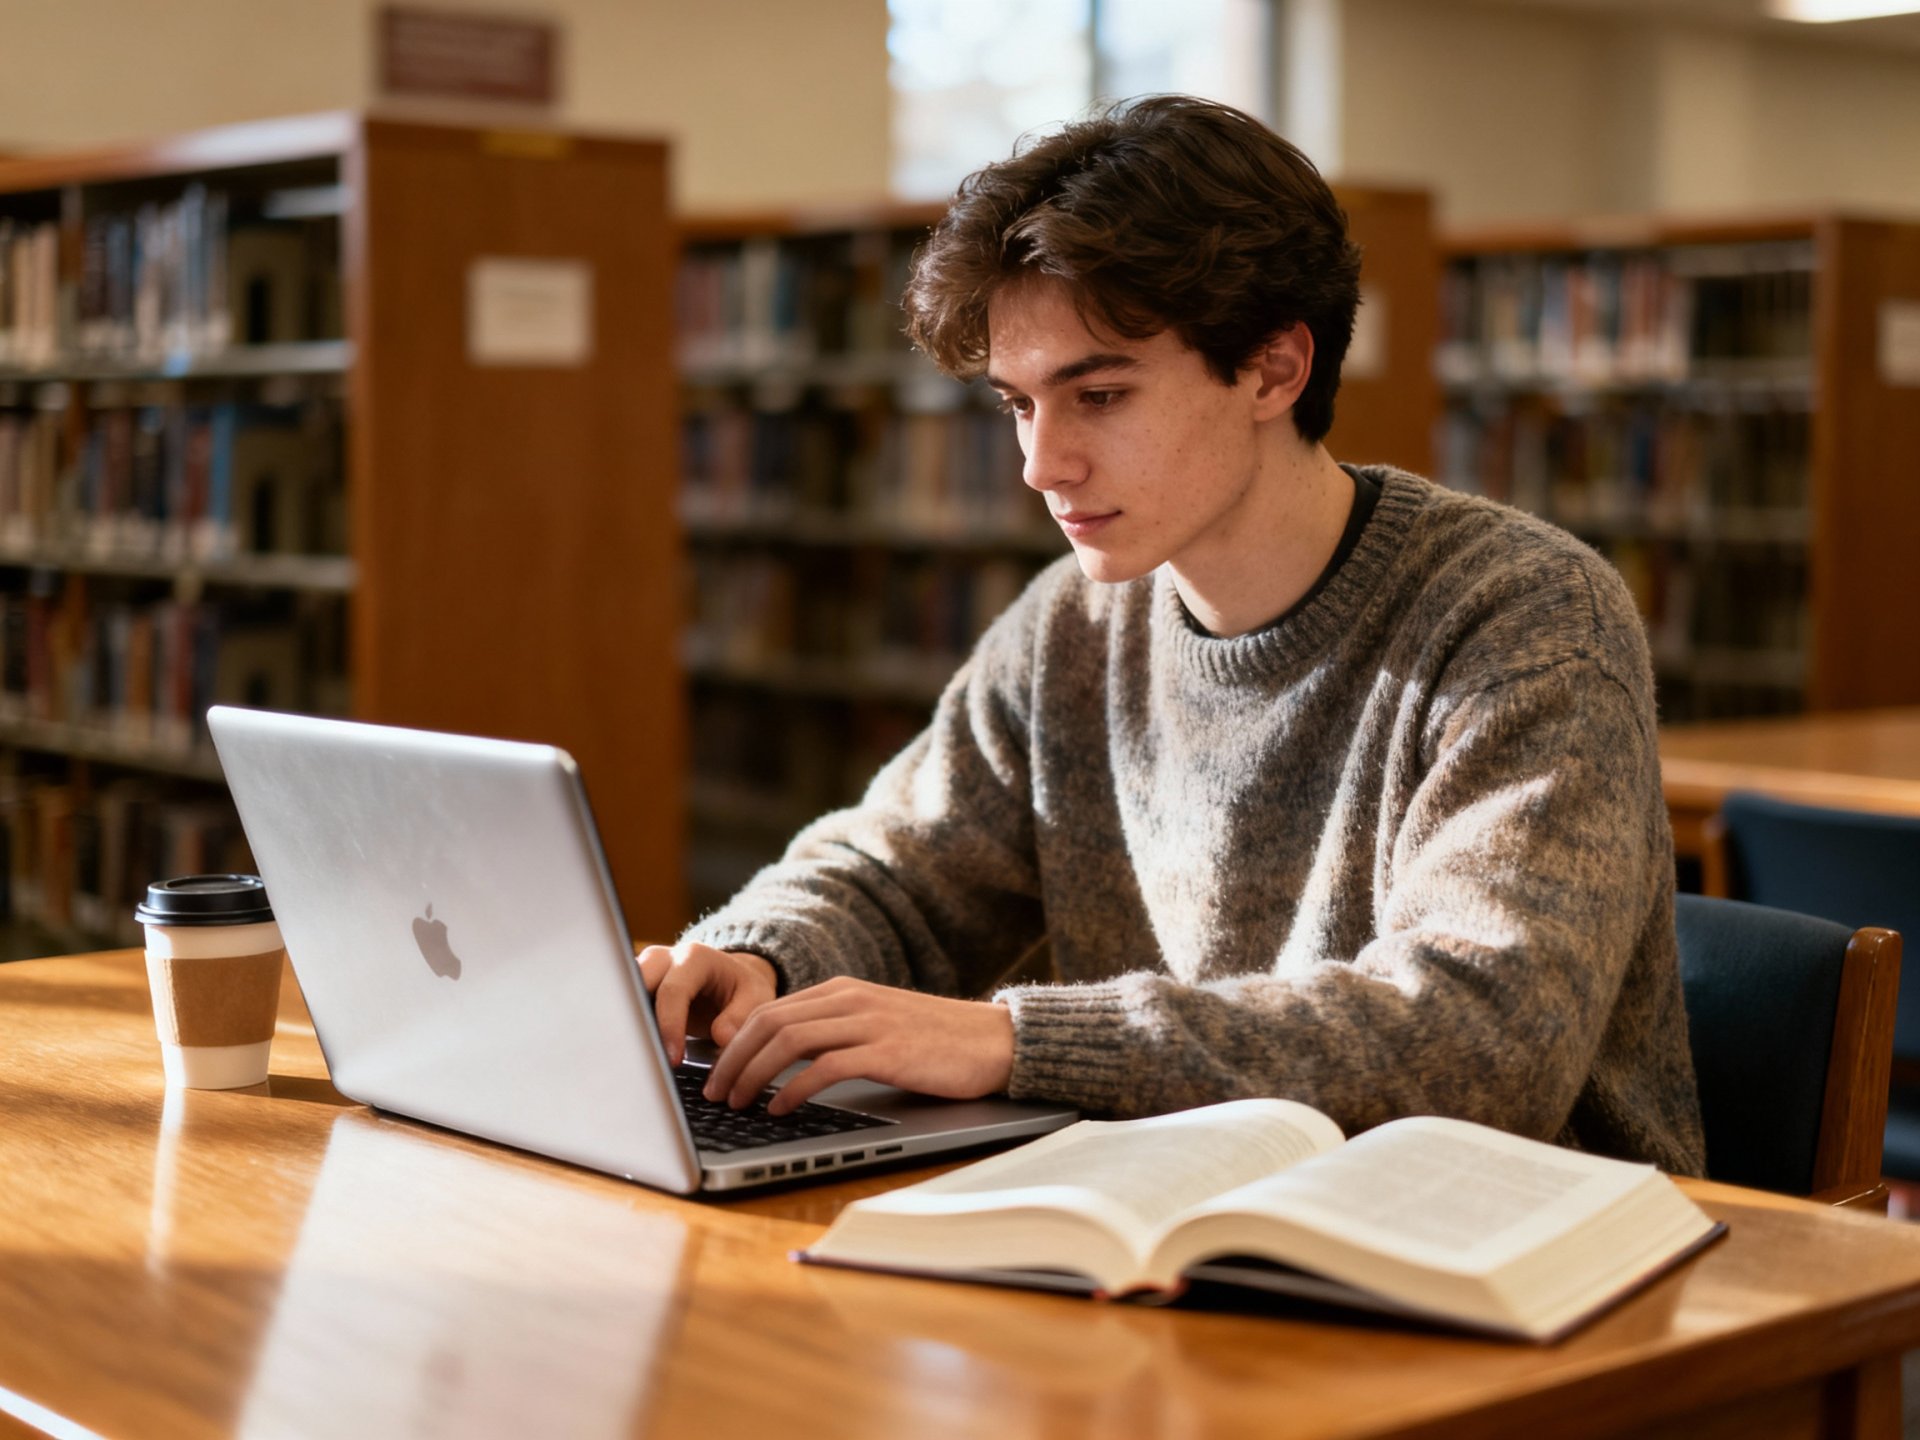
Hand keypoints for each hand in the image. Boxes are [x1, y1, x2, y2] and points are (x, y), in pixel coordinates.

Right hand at [637, 941, 777, 1065]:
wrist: (732, 979)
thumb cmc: (743, 989)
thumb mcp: (756, 999)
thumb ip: (741, 1017)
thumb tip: (721, 1037)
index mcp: (694, 957)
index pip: (672, 991)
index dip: (670, 1026)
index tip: (673, 1058)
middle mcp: (665, 959)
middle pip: (636, 985)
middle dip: (636, 1020)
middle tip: (643, 1057)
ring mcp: (647, 970)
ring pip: (623, 993)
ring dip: (626, 1023)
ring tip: (634, 1056)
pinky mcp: (638, 986)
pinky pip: (625, 1004)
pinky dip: (626, 1025)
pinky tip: (631, 1050)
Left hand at [702, 976, 1014, 1115]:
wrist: (995, 1040)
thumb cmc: (937, 1042)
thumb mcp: (877, 1026)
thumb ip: (835, 1033)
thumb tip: (783, 1063)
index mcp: (843, 991)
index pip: (770, 1010)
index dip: (735, 1043)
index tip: (716, 1073)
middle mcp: (851, 1000)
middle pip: (768, 1023)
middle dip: (732, 1060)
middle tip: (714, 1093)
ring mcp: (868, 1023)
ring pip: (788, 1041)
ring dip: (753, 1075)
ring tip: (737, 1103)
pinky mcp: (887, 1051)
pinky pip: (825, 1067)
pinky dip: (793, 1088)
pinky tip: (780, 1109)